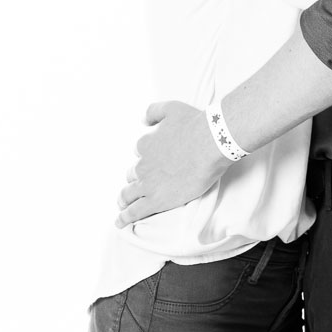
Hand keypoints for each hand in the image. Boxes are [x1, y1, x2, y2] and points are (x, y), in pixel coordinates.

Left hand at [115, 101, 229, 227]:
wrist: (211, 143)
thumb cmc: (195, 124)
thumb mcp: (171, 108)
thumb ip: (153, 112)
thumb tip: (143, 120)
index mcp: (146, 144)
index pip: (140, 153)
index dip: (146, 158)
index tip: (152, 162)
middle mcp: (143, 164)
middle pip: (133, 175)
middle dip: (134, 179)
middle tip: (137, 186)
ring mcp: (148, 184)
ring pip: (128, 194)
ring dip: (124, 200)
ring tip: (123, 206)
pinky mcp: (156, 200)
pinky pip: (134, 212)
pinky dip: (124, 218)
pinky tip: (120, 222)